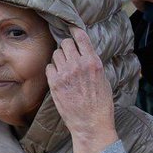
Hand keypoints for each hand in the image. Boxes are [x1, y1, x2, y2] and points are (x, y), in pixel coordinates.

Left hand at [46, 26, 116, 152]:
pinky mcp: (54, 83)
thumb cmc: (100, 104)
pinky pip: (49, 67)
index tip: (71, 29)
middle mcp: (78, 65)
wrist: (91, 123)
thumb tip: (85, 52)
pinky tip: (59, 77)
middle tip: (69, 55)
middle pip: (65, 43)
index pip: (81, 37)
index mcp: (93, 62)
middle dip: (67, 47)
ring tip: (65, 69)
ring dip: (59, 58)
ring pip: (56, 54)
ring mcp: (65, 74)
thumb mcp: (103, 79)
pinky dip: (52, 70)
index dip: (75, 31)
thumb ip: (93, 64)